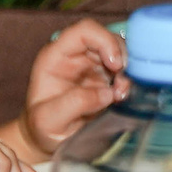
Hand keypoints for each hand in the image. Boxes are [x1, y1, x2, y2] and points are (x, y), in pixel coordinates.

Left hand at [17, 17, 127, 157]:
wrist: (48, 140)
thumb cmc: (41, 127)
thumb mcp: (49, 120)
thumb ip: (74, 104)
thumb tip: (106, 93)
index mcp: (55, 57)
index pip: (83, 31)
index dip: (104, 40)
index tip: (115, 65)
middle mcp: (75, 56)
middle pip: (107, 38)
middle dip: (122, 57)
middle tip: (121, 85)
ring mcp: (92, 66)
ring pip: (120, 53)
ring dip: (128, 72)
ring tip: (120, 95)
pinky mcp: (105, 78)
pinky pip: (125, 70)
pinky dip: (130, 81)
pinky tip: (121, 98)